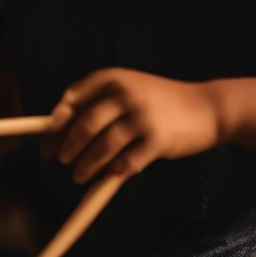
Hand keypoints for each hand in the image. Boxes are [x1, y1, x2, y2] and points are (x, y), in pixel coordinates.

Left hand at [45, 69, 221, 183]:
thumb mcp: (132, 88)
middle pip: (85, 123)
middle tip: (59, 160)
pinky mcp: (157, 141)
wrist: (208, 108)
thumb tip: (60, 128)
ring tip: (77, 176)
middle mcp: (127, 95)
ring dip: (86, 164)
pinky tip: (108, 178)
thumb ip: (102, 102)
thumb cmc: (162, 101)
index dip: (56, 121)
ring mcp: (143, 118)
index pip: (74, 98)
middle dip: (68, 145)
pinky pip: (127, 162)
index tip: (47, 139)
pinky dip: (113, 173)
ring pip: (103, 146)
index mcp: (115, 79)